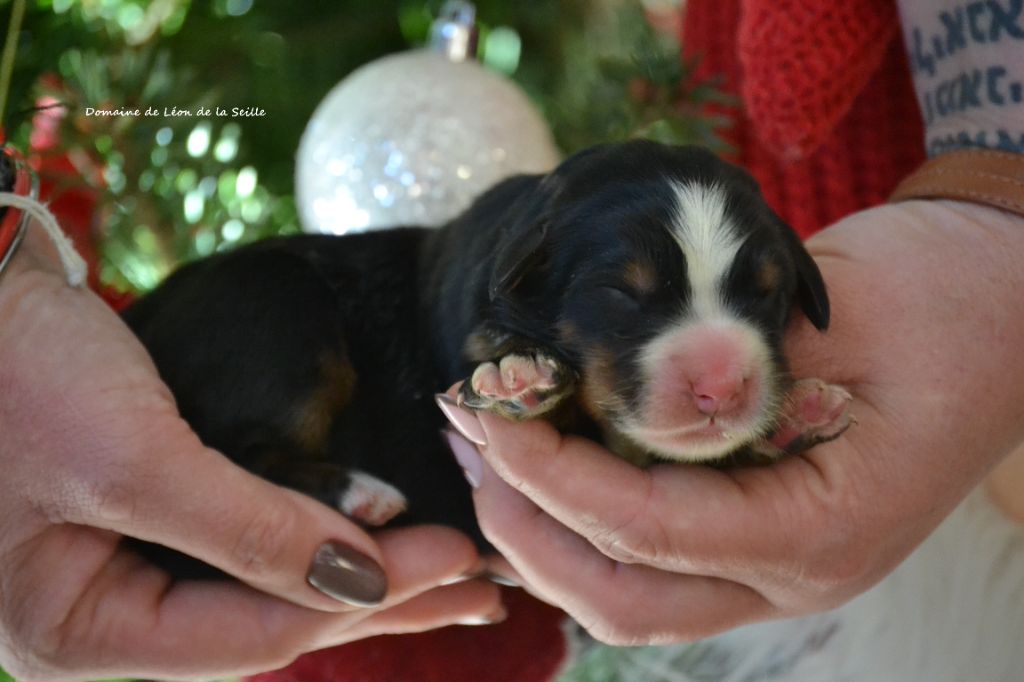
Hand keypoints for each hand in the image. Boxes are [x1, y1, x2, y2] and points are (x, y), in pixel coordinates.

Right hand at [0, 226, 500, 681]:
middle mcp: (99, 616)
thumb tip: (362, 581)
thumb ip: (248, 531)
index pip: (253, 637)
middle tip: (479, 588)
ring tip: (449, 570)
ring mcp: (119, 565)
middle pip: (265, 618)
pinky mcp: (143, 513)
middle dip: (377, 600)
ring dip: (354, 570)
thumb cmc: (12, 370)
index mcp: (75, 633)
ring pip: (262, 584)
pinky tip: (372, 531)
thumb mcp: (131, 458)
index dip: (362, 600)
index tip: (455, 560)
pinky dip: (311, 531)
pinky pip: (243, 539)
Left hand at [440, 199, 1023, 644]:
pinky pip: (649, 558)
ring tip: (486, 451)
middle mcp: (793, 573)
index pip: (649, 529)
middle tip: (471, 442)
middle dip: (527, 527)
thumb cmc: (941, 298)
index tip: (490, 417)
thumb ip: (725, 372)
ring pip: (628, 594)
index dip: (554, 477)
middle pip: (624, 598)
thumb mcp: (837, 319)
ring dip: (543, 534)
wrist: (1001, 300)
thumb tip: (597, 390)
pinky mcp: (754, 535)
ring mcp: (773, 564)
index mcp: (823, 529)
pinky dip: (582, 522)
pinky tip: (541, 464)